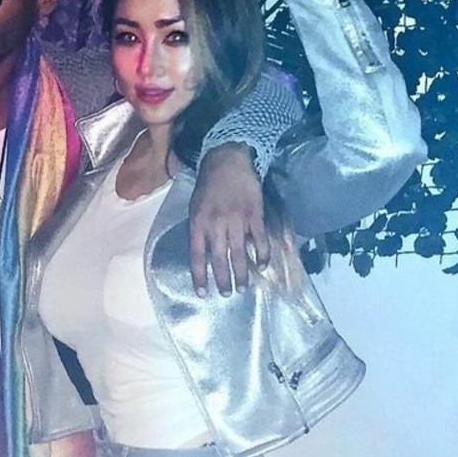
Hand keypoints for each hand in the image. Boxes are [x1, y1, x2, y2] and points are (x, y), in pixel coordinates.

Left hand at [189, 144, 268, 296]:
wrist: (227, 161)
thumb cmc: (208, 186)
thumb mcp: (195, 207)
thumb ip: (199, 230)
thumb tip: (204, 256)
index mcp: (198, 223)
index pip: (197, 256)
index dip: (199, 277)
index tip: (201, 294)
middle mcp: (216, 224)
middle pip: (219, 259)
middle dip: (222, 280)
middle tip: (226, 295)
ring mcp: (236, 220)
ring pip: (238, 253)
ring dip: (241, 274)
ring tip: (242, 288)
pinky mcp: (254, 214)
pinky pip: (259, 239)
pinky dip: (262, 254)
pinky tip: (262, 266)